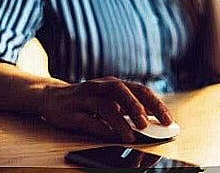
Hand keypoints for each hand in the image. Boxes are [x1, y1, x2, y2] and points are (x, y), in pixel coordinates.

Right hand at [40, 76, 172, 141]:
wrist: (51, 97)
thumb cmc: (88, 100)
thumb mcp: (109, 99)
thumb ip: (129, 107)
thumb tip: (154, 120)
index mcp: (114, 83)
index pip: (140, 90)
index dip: (155, 104)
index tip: (168, 120)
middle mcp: (100, 87)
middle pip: (122, 91)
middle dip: (138, 107)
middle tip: (149, 125)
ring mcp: (84, 98)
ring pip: (105, 106)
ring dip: (120, 121)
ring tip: (131, 135)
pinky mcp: (70, 112)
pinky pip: (86, 120)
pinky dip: (100, 128)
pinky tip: (110, 136)